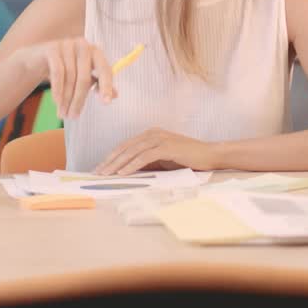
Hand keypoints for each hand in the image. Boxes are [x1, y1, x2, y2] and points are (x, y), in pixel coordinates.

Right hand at [17, 38, 116, 119]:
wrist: (36, 60)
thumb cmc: (65, 69)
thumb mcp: (83, 76)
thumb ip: (98, 84)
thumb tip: (114, 96)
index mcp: (95, 51)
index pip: (105, 70)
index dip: (106, 87)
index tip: (106, 103)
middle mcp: (83, 45)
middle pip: (85, 77)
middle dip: (79, 100)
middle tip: (73, 116)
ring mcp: (67, 45)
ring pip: (70, 78)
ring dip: (66, 99)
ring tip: (63, 114)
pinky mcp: (52, 49)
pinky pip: (57, 72)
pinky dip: (58, 89)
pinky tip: (57, 102)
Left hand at [93, 128, 220, 174]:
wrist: (210, 155)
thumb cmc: (187, 159)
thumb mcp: (163, 160)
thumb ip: (147, 162)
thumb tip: (127, 171)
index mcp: (151, 134)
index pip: (126, 145)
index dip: (111, 157)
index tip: (100, 168)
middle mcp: (153, 133)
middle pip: (125, 147)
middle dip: (110, 161)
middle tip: (97, 173)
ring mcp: (160, 138)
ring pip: (132, 151)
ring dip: (117, 164)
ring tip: (106, 174)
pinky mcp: (167, 146)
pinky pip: (145, 156)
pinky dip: (132, 165)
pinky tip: (123, 173)